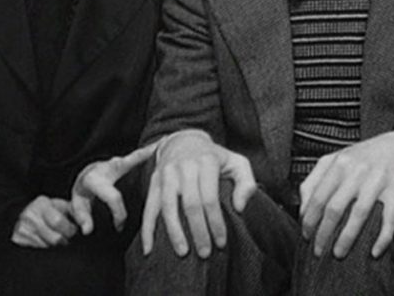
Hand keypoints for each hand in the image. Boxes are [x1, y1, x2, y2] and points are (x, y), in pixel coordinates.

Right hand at [11, 195, 77, 247]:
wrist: (24, 213)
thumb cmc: (50, 211)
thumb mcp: (61, 206)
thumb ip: (76, 213)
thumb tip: (87, 228)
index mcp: (42, 204)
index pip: (58, 222)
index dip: (69, 230)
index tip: (72, 230)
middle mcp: (29, 215)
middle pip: (54, 239)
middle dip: (64, 240)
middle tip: (66, 238)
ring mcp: (22, 228)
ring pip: (47, 247)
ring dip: (55, 246)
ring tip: (56, 239)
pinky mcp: (16, 239)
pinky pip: (37, 251)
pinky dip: (45, 249)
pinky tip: (45, 242)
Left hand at [71, 143, 157, 234]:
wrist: (86, 176)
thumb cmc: (85, 193)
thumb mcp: (79, 206)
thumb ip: (83, 218)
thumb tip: (88, 231)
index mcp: (95, 180)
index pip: (113, 197)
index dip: (119, 213)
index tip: (120, 225)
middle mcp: (108, 167)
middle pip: (127, 165)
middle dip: (140, 162)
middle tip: (155, 155)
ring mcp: (119, 161)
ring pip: (136, 156)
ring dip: (150, 152)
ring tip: (164, 145)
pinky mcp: (127, 160)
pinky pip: (141, 155)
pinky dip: (152, 151)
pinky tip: (164, 145)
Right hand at [140, 131, 255, 259]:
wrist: (184, 140)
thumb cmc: (214, 158)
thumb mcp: (237, 163)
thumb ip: (246, 183)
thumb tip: (240, 207)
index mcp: (206, 162)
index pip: (210, 198)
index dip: (215, 222)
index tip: (221, 242)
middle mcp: (184, 167)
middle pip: (190, 205)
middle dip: (198, 232)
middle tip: (205, 253)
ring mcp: (167, 174)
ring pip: (168, 207)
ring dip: (174, 233)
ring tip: (183, 252)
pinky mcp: (154, 182)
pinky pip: (149, 208)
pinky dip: (147, 230)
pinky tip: (149, 248)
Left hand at [299, 132, 393, 259]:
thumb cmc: (362, 158)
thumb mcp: (335, 160)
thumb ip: (314, 180)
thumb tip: (303, 210)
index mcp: (339, 163)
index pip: (318, 197)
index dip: (309, 220)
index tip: (306, 237)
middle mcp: (357, 170)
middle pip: (335, 207)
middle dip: (324, 233)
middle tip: (318, 251)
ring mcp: (378, 179)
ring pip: (359, 213)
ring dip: (347, 238)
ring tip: (339, 254)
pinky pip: (390, 217)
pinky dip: (383, 237)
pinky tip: (374, 252)